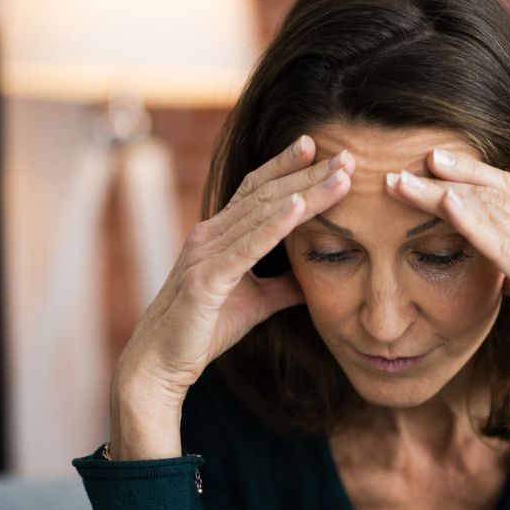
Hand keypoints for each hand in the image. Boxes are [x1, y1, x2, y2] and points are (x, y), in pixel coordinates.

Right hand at [115, 135, 353, 410]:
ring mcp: (206, 254)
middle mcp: (210, 234)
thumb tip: (313, 277)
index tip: (321, 147)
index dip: (287, 167)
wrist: (162, 362)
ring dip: (304, 192)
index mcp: (219, 234)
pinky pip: (246, 248)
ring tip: (339, 176)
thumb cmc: (204, 330)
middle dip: (308, 172)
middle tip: (347, 154)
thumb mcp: (255, 303)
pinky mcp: (207, 280)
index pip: (257, 190)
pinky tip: (298, 208)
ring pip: (262, 214)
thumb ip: (283, 286)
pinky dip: (273, 226)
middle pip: (266, 194)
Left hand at [385, 148, 509, 445]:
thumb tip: (495, 264)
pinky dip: (472, 221)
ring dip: (442, 193)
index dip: (469, 170)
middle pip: (491, 193)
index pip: (507, 188)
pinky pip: (503, 245)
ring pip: (491, 211)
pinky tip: (445, 205)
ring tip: (403, 182)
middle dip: (445, 177)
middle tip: (398, 166)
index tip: (431, 160)